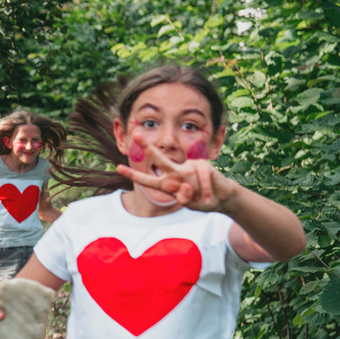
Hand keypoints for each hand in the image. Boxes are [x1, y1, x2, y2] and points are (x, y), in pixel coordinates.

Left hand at [116, 142, 232, 211]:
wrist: (220, 198)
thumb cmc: (200, 200)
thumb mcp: (188, 203)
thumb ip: (183, 197)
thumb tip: (185, 186)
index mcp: (167, 183)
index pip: (148, 179)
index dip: (133, 174)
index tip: (118, 168)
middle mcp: (175, 172)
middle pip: (160, 159)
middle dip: (148, 147)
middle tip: (136, 135)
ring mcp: (188, 166)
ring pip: (187, 179)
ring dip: (196, 192)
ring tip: (202, 196)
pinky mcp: (202, 164)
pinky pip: (201, 179)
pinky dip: (206, 191)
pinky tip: (209, 196)